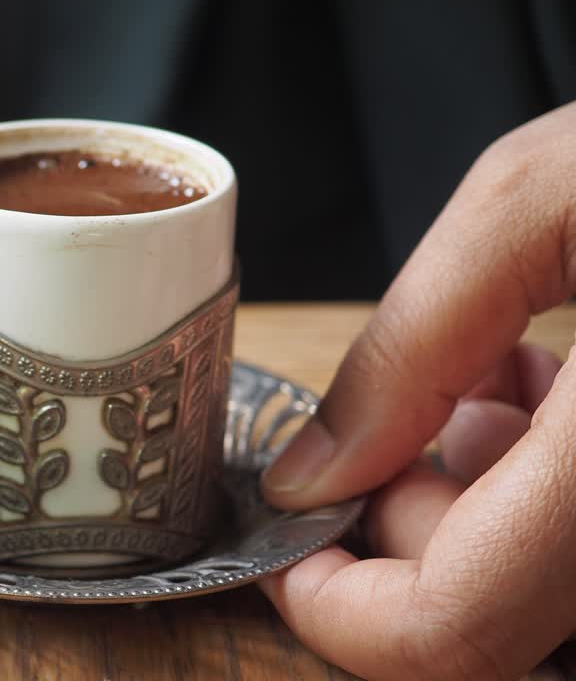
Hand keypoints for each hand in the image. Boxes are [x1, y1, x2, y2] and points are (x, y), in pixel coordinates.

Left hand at [258, 101, 575, 678]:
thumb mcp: (545, 199)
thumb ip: (413, 349)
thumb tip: (313, 474)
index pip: (454, 634)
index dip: (338, 611)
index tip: (285, 546)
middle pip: (497, 617)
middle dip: (412, 524)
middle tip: (409, 408)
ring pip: (550, 588)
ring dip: (483, 503)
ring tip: (502, 372)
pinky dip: (545, 491)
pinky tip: (558, 388)